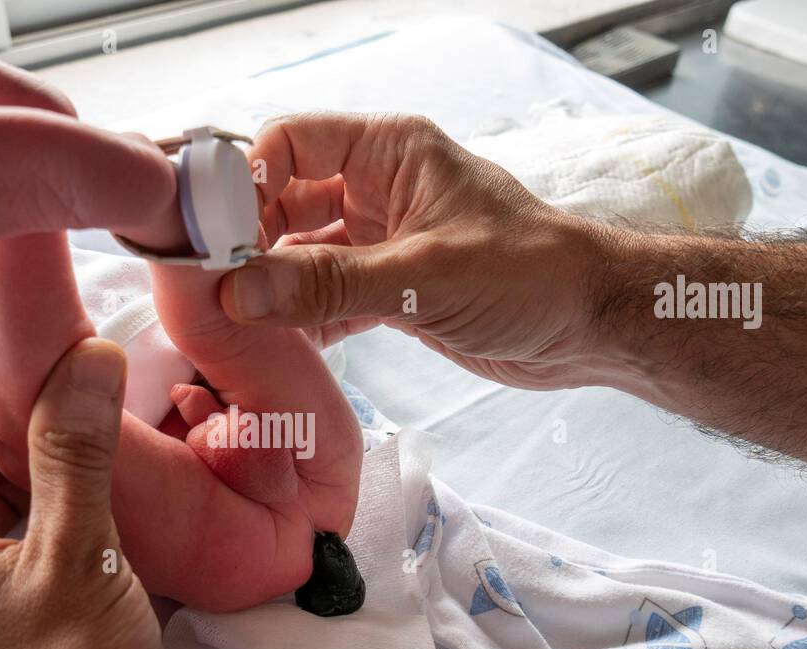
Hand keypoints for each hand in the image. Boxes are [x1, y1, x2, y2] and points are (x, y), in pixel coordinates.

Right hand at [219, 112, 615, 390]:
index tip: (216, 236)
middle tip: (217, 291)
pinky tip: (281, 347)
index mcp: (388, 152)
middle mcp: (377, 189)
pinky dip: (303, 321)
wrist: (590, 326)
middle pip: (283, 202)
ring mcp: (380, 241)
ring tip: (238, 325)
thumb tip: (242, 291)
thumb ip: (329, 283)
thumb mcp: (423, 275)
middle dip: (250, 244)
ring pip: (301, 256)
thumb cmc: (531, 273)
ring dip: (272, 288)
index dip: (246, 182)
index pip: (289, 144)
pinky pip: (325, 298)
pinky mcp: (389, 290)